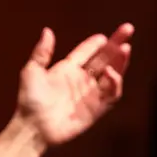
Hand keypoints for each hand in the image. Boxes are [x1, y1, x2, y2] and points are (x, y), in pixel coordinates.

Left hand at [14, 23, 133, 147]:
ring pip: (112, 74)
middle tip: (128, 29)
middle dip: (116, 44)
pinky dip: (115, 83)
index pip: (86, 53)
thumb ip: (42, 52)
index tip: (103, 36)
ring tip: (125, 48)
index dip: (95, 43)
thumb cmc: (29, 100)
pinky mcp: (96, 109)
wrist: (33, 127)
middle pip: (104, 58)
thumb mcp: (31, 71)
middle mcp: (81, 80)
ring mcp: (90, 94)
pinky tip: (111, 72)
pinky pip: (111, 95)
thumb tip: (47, 30)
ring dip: (120, 61)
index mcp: (67, 69)